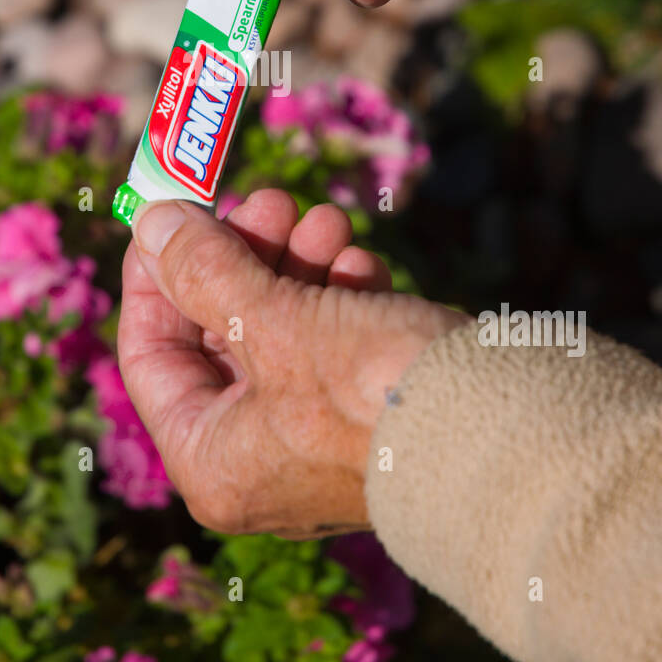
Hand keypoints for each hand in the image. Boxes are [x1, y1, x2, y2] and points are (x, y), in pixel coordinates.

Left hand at [117, 189, 466, 536]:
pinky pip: (334, 344)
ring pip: (282, 328)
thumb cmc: (373, 392)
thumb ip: (205, 270)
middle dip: (246, 256)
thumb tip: (152, 223)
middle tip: (270, 199)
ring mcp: (317, 439)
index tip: (173, 212)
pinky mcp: (369, 413)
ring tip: (328, 218)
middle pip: (221, 333)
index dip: (157, 275)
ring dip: (300, 265)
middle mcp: (257, 461)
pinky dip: (343, 297)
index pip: (151, 355)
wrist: (510, 433)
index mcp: (212, 462)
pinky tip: (365, 265)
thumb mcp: (274, 322)